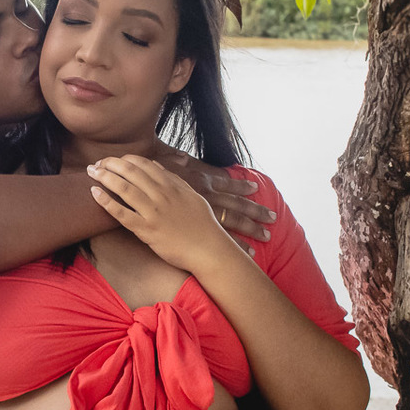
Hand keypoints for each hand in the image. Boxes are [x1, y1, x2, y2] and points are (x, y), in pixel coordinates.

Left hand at [87, 155, 238, 274]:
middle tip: (96, 164)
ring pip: (124, 188)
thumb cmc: (202, 224)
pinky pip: (122, 214)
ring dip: (105, 177)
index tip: (113, 161)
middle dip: (110, 164)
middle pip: (130, 172)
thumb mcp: (191, 195)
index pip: (143, 164)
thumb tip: (156, 166)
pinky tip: (94, 193)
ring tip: (91, 172)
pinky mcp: (147, 230)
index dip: (124, 159)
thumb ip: (174, 179)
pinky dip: (107, 202)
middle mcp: (161, 195)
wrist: (208, 249)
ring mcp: (153, 212)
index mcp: (171, 185)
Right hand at [156, 150, 274, 242]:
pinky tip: (248, 253)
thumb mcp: (161, 163)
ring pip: (233, 222)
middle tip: (274, 218)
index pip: (227, 183)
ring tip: (266, 236)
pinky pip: (221, 238)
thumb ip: (173, 159)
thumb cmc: (145, 177)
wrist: (136, 189)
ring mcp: (203, 213)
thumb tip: (181, 156)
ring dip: (250, 229)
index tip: (256, 187)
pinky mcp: (196, 228)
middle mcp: (207, 196)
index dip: (241, 185)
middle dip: (255, 212)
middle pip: (236, 205)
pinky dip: (235, 245)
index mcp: (201, 180)